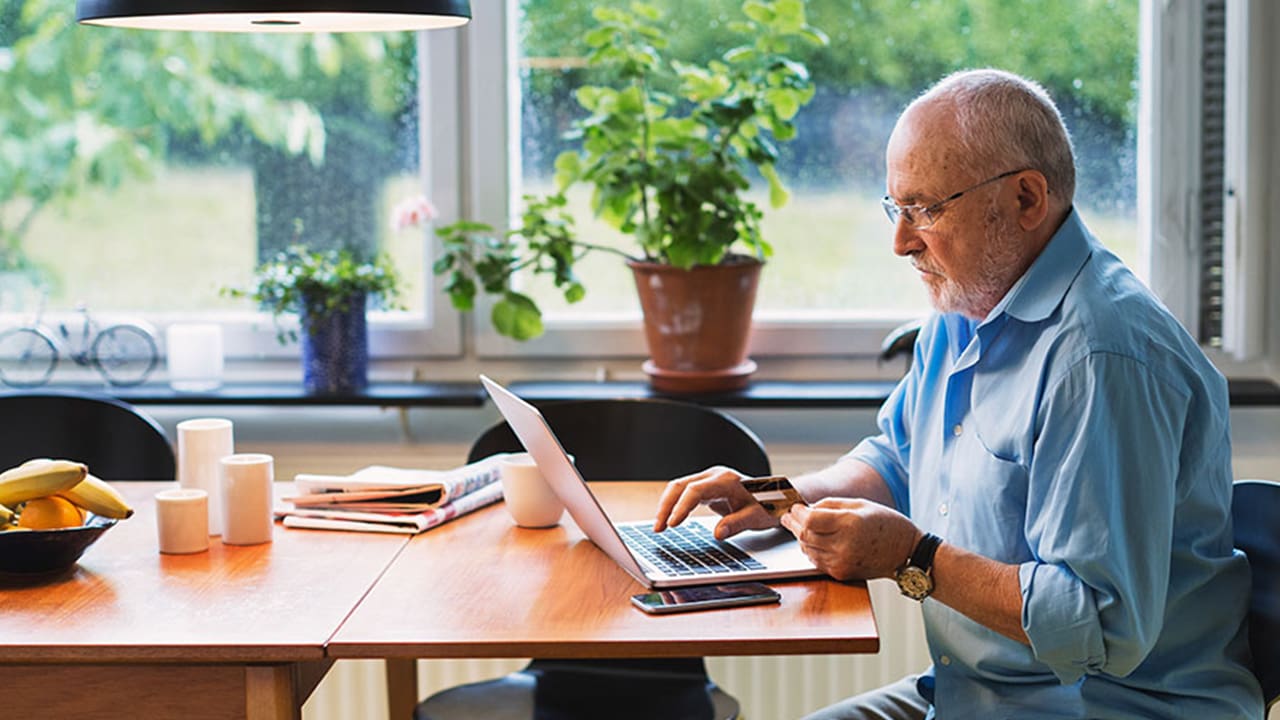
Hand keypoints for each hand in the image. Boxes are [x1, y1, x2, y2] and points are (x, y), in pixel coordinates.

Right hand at [653, 465, 778, 539]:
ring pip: (678, 487)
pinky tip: (668, 520)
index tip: (672, 524)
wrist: (776, 497)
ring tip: (659, 527)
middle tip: (658, 528)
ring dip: (666, 506)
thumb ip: (737, 524)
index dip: (681, 507)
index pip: (695, 490)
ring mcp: (709, 480)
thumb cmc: (768, 505)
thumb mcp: (757, 517)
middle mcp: (714, 476)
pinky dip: (673, 505)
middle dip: (666, 506)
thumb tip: (718, 534)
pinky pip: (684, 493)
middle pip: (680, 485)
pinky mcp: (706, 487)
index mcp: (726, 480)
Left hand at [780, 498, 920, 581]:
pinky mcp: (841, 574)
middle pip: (805, 535)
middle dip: (794, 524)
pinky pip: (816, 561)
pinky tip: (813, 541)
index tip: (794, 508)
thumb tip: (807, 508)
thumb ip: (830, 504)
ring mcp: (842, 562)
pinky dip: (811, 550)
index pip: (810, 520)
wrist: (906, 553)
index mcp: (850, 524)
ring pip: (808, 549)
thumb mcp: (860, 504)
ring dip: (802, 537)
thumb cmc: (887, 524)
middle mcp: (844, 545)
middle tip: (788, 517)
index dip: (798, 513)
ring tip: (800, 527)